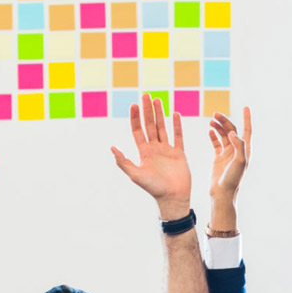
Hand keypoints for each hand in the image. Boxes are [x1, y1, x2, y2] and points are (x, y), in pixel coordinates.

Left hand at [111, 94, 190, 218]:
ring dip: (160, 114)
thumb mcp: (135, 175)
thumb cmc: (153, 188)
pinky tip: (175, 113)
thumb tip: (112, 147)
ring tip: (158, 100)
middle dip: (147, 111)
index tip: (133, 105)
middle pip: (150, 125)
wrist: (172, 197)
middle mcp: (154, 149)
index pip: (138, 131)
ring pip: (163, 128)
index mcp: (143, 152)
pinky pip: (178, 136)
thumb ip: (123, 161)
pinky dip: (177, 125)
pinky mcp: (179, 153)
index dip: (135, 118)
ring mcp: (167, 150)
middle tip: (146, 95)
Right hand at [208, 108, 250, 199]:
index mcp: (245, 150)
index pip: (247, 130)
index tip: (246, 107)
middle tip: (215, 113)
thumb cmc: (233, 179)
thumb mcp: (239, 162)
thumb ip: (238, 145)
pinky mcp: (219, 158)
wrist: (223, 193)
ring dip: (218, 127)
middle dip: (225, 121)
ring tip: (211, 121)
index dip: (247, 118)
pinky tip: (210, 131)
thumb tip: (233, 132)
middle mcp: (237, 150)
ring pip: (224, 135)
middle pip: (232, 130)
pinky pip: (216, 143)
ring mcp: (228, 154)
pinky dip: (213, 136)